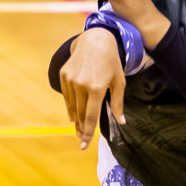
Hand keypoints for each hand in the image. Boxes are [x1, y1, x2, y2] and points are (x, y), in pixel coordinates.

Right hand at [60, 28, 125, 150]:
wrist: (95, 40)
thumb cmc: (111, 62)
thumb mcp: (119, 82)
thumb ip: (118, 103)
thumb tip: (121, 122)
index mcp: (97, 88)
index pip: (90, 116)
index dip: (87, 133)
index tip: (84, 145)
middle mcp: (81, 84)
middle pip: (80, 114)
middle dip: (81, 128)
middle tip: (82, 140)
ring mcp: (70, 79)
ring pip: (71, 106)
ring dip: (75, 119)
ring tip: (78, 129)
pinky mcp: (64, 75)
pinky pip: (66, 96)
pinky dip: (70, 106)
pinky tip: (73, 114)